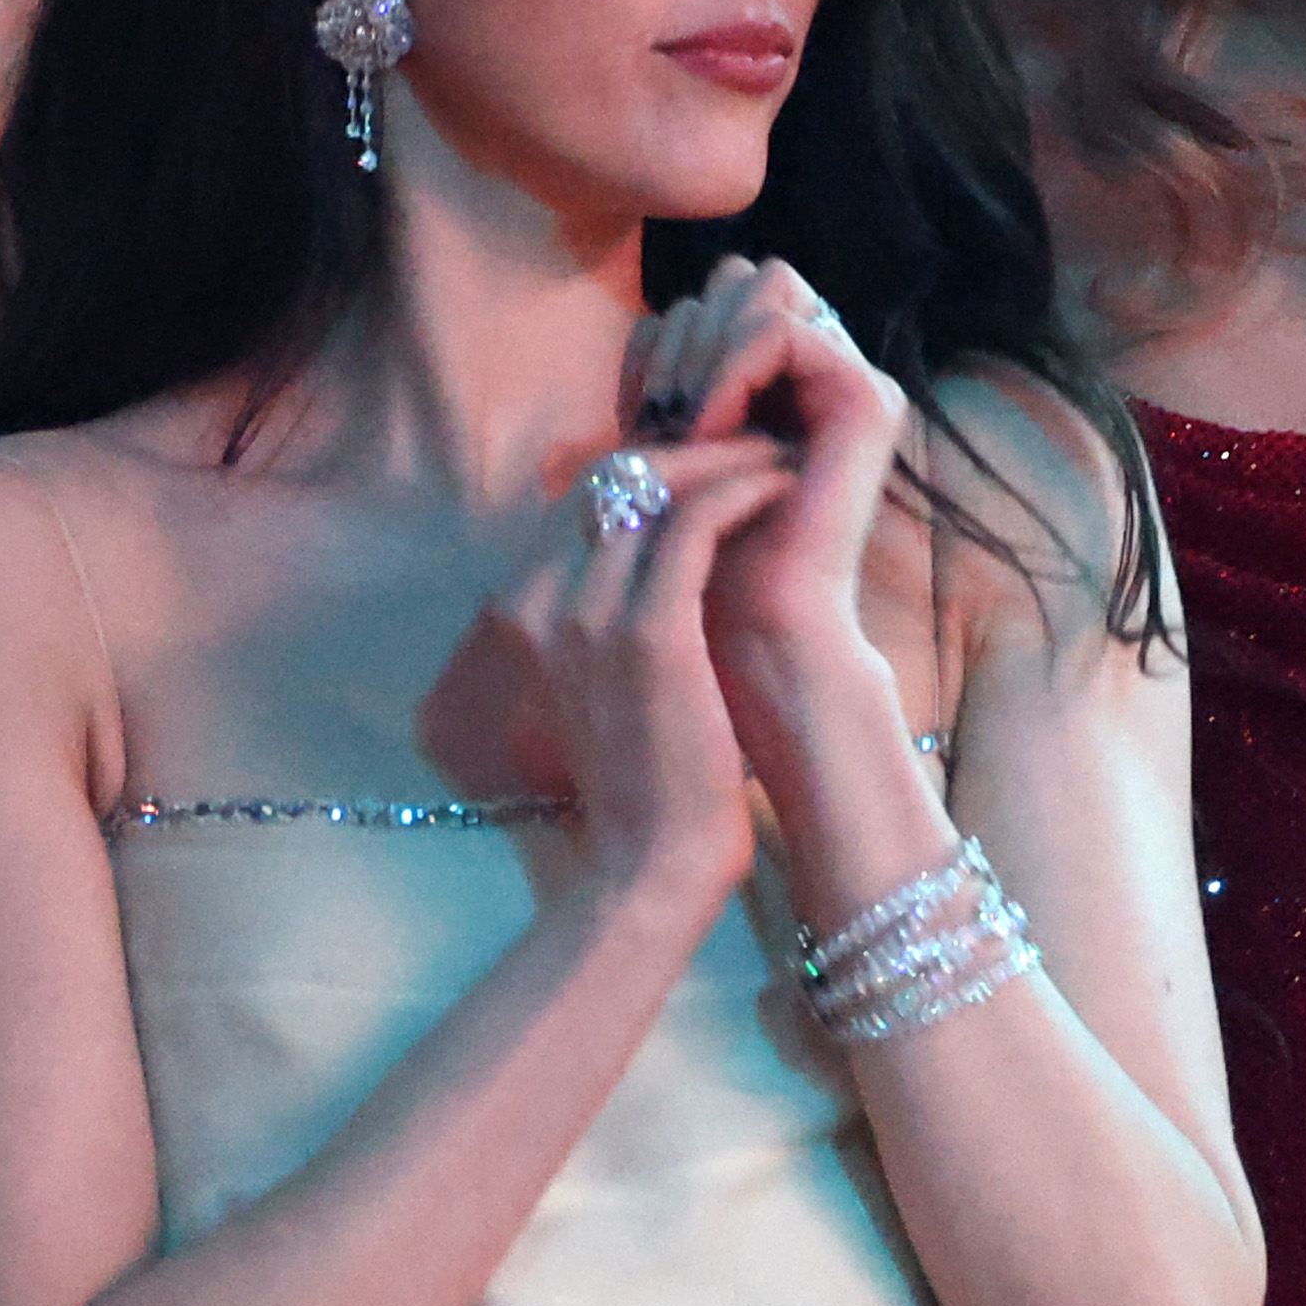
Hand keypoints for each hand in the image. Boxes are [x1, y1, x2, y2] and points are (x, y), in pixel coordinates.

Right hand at [474, 434, 793, 911]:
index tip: (713, 464)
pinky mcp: (648, 634)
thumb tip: (648, 555)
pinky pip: (696, 525)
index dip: (653, 466)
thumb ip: (607, 613)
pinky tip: (784, 487)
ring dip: (725, 458)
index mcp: (521, 609)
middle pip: (611, 474)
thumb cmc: (646, 779)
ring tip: (780, 456)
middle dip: (689, 446)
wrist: (650, 865)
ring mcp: (587, 616)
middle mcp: (539, 601)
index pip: (582, 496)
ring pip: (656, 485)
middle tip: (753, 440)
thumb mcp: (604, 682)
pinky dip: (743, 492)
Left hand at [622, 256, 910, 733]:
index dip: (668, 339)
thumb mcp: (668, 448)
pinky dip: (730, 368)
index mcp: (789, 380)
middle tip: (664, 419)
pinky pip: (783, 330)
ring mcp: (858, 382)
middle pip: (745, 277)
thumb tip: (653, 317)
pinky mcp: (872, 401)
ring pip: (765, 285)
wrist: (751, 627)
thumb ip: (671, 377)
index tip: (643, 416)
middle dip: (687, 336)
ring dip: (705, 349)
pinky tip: (708, 428)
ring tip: (684, 426)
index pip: (718, 294)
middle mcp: (832, 372)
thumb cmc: (701, 554)